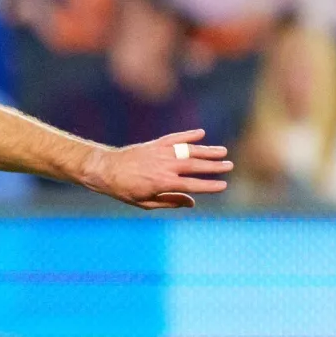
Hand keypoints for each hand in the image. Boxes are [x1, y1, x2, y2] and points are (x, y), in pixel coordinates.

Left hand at [80, 129, 232, 209]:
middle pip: (195, 165)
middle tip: (229, 166)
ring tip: (223, 151)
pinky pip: (175, 138)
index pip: (192, 185)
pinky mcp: (155, 144)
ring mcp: (161, 153)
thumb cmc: (124, 190)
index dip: (209, 185)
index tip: (223, 185)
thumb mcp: (145, 203)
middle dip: (214, 166)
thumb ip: (170, 202)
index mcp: (163, 183)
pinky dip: (188, 135)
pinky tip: (201, 133)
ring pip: (189, 150)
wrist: (106, 170)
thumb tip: (192, 202)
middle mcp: (165, 166)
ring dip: (207, 150)